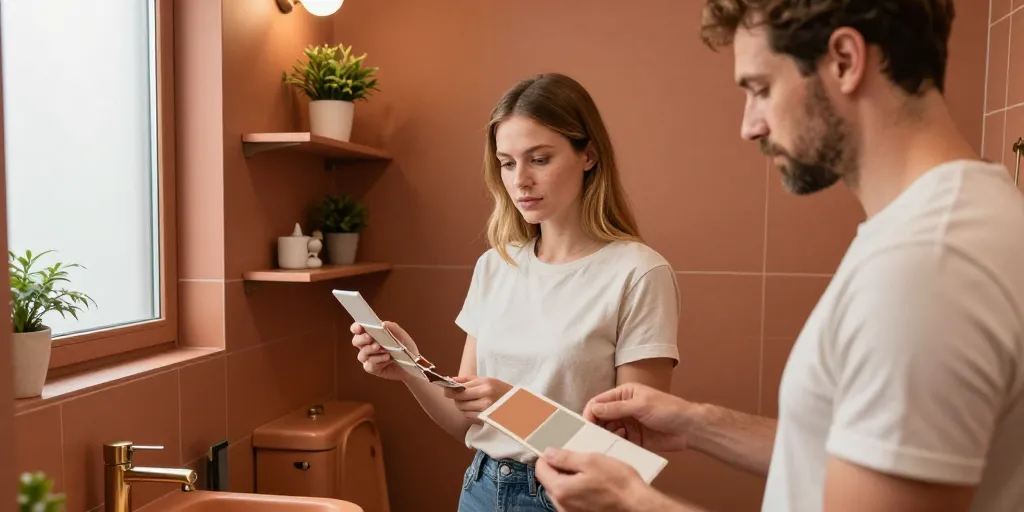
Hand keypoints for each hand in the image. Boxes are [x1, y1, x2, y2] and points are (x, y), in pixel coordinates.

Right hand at [351, 321, 419, 381]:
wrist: (413, 364)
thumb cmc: (405, 347)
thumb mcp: (401, 335)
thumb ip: (392, 327)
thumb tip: (382, 324)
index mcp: (371, 335)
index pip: (358, 329)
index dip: (356, 327)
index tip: (359, 328)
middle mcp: (367, 346)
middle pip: (356, 341)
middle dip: (362, 339)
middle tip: (370, 338)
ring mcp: (368, 358)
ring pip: (362, 354)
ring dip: (371, 350)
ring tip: (384, 349)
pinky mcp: (372, 368)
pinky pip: (369, 364)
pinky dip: (378, 360)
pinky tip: (387, 358)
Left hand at [443, 376, 512, 422]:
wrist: (518, 405)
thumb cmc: (502, 390)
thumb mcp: (488, 380)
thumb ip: (468, 379)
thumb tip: (451, 379)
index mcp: (486, 385)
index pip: (460, 389)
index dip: (450, 390)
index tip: (446, 389)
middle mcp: (485, 397)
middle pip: (459, 400)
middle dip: (456, 398)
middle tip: (458, 396)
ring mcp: (486, 410)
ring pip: (462, 409)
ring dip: (462, 406)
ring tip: (470, 402)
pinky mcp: (486, 419)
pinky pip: (468, 416)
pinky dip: (468, 413)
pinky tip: (475, 409)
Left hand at [535, 448, 645, 511]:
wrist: (637, 506)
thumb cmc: (618, 483)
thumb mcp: (591, 461)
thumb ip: (565, 458)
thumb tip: (548, 453)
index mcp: (561, 489)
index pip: (540, 469)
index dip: (548, 456)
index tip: (559, 450)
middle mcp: (561, 505)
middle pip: (549, 482)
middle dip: (558, 469)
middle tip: (578, 460)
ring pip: (560, 492)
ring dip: (568, 481)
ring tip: (588, 473)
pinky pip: (571, 501)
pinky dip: (576, 492)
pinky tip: (592, 486)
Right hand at [582, 382, 698, 452]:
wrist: (689, 428)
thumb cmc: (669, 409)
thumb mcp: (641, 405)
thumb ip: (616, 408)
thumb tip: (594, 409)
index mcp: (624, 394)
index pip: (599, 402)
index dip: (591, 412)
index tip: (586, 424)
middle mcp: (623, 409)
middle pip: (601, 417)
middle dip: (596, 426)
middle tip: (592, 437)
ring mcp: (628, 425)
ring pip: (608, 431)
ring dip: (605, 436)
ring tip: (606, 442)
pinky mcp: (634, 439)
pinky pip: (619, 442)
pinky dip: (615, 445)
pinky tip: (617, 447)